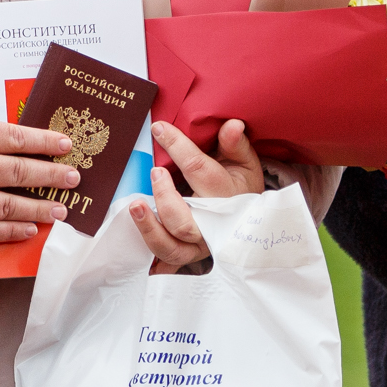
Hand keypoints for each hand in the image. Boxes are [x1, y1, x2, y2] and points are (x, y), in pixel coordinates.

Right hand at [0, 116, 79, 245]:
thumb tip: (17, 143)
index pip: (16, 138)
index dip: (46, 142)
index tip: (68, 146)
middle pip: (20, 173)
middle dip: (52, 177)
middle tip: (74, 180)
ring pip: (8, 207)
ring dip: (39, 210)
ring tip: (61, 211)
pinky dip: (9, 233)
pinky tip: (28, 231)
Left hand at [129, 121, 262, 273]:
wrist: (251, 218)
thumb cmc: (241, 184)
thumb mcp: (244, 162)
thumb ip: (235, 144)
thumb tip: (231, 124)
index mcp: (228, 196)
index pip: (199, 171)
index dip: (178, 147)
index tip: (159, 129)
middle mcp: (213, 226)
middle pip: (183, 222)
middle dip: (164, 198)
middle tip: (155, 172)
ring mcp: (199, 245)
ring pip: (171, 248)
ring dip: (149, 229)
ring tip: (135, 206)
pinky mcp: (187, 256)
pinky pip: (166, 261)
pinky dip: (152, 257)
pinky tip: (138, 243)